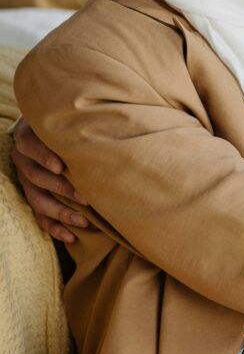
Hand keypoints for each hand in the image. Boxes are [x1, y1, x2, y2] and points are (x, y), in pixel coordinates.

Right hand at [11, 118, 89, 242]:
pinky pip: (38, 215)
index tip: (60, 167)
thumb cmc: (65, 122)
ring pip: (38, 200)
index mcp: (27, 138)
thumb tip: (109, 120)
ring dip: (61, 212)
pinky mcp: (31, 195)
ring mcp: (25, 179)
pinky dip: (53, 227)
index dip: (44, 156)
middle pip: (37, 178)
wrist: (47, 130)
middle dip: (62, 189)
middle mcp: (23, 160)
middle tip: (86, 197)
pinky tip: (70, 236)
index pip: (31, 146)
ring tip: (83, 221)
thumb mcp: (67, 117)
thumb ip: (78, 119)